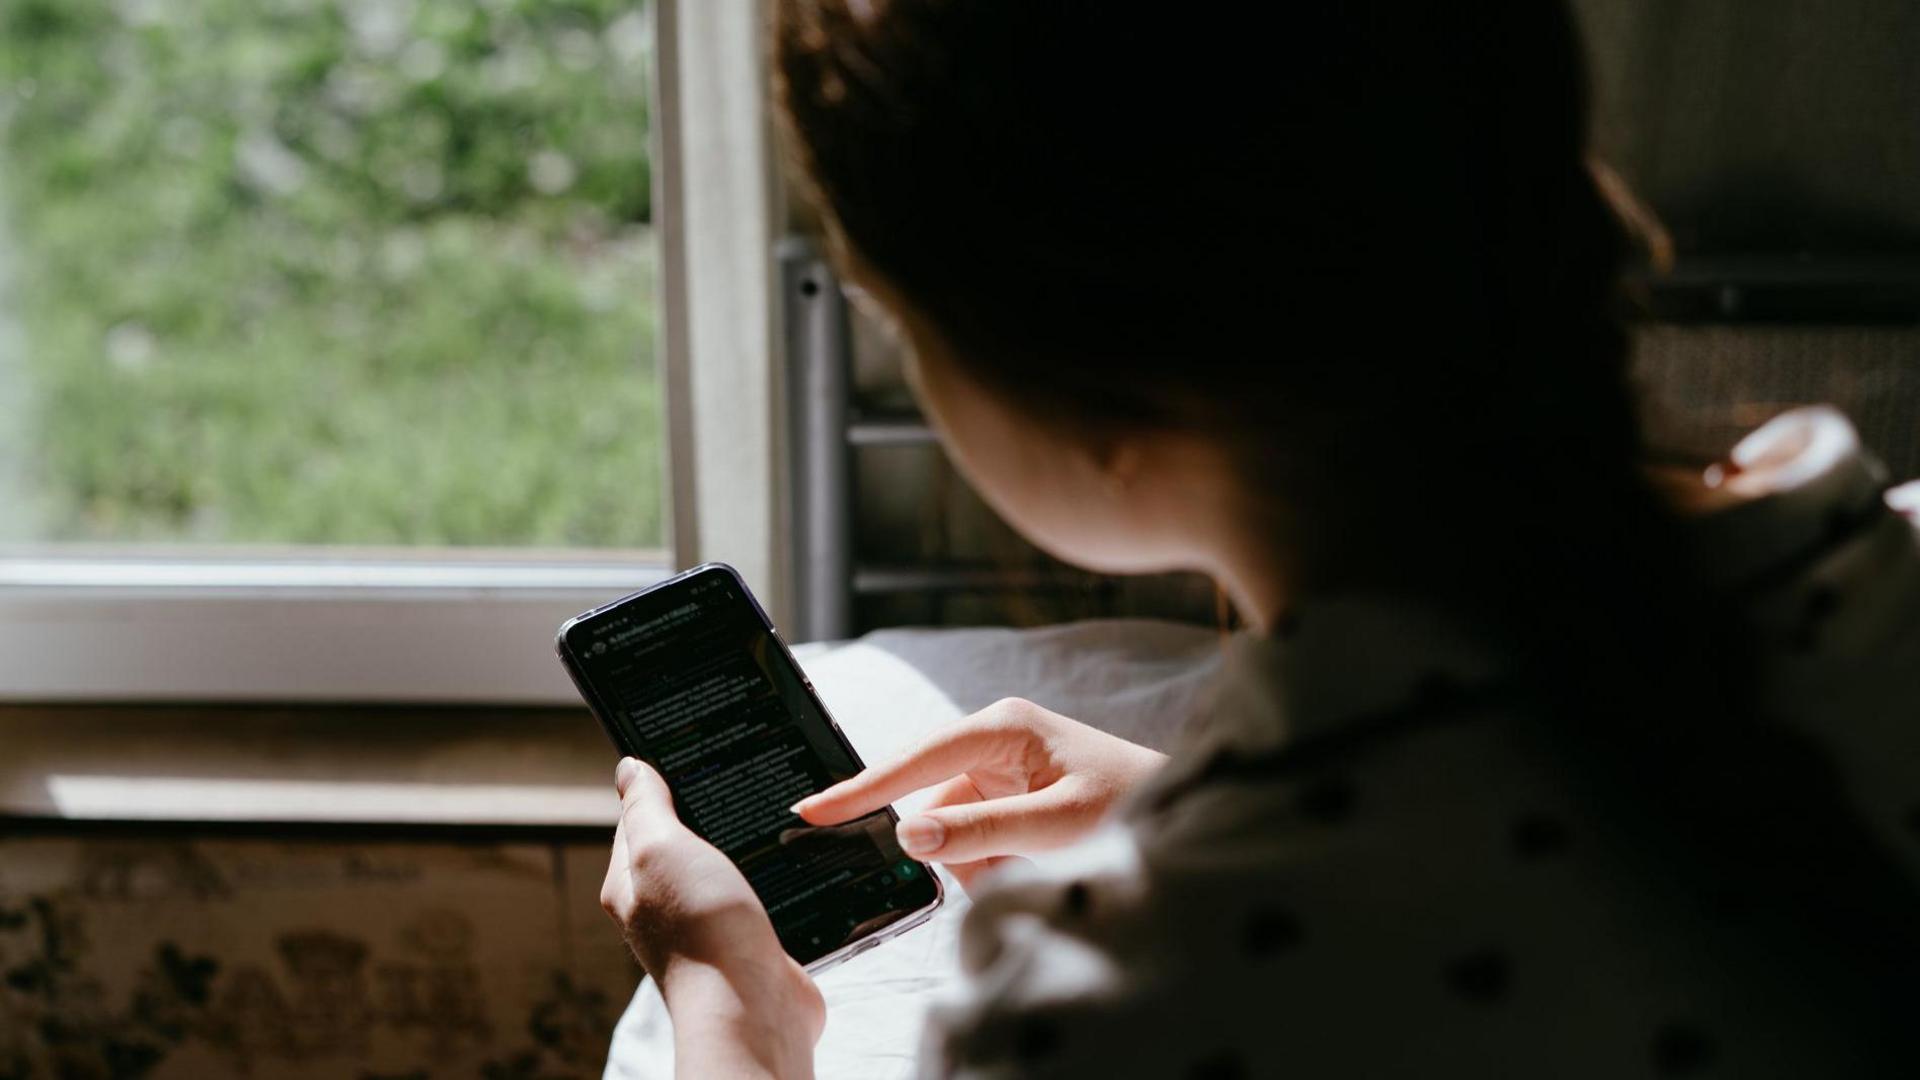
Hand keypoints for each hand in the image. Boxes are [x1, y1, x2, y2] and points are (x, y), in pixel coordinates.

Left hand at [601, 758, 822, 1077]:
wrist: (754, 1006)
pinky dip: (777, 878)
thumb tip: (629, 767)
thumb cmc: (700, 930)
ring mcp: (711, 926)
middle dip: (711, 814)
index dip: (660, 785)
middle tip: (740, 778)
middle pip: (686, 843)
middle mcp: (667, 907)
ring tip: (773, 814)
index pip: (637, 820)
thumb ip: (646, 807)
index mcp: (632, 885)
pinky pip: (764, 896)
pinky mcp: (753, 941)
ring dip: (749, 847)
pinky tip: (795, 859)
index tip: (692, 754)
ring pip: (729, 869)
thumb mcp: (660, 848)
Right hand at [793, 698, 1165, 888]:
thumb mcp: (1058, 823)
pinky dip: (996, 864)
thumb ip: (983, 830)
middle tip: (1009, 865)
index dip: (862, 790)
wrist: (1184, 812)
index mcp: (1002, 727)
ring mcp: (1002, 768)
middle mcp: (995, 740)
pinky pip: (975, 841)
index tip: (811, 812)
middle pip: (932, 805)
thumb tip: (912, 835)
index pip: (914, 760)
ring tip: (1038, 865)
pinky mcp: (1011, 796)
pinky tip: (1037, 863)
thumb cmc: (1133, 803)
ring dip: (984, 864)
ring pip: (953, 833)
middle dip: (959, 850)